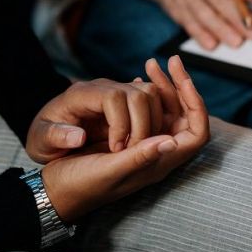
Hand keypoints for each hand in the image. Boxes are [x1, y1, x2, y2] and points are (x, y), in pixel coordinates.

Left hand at [27, 76, 165, 161]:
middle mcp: (103, 87)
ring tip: (137, 149)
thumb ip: (55, 137)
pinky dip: (155, 121)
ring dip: (152, 124)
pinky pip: (152, 102)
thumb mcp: (41, 141)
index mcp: (81, 94)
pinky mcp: (127, 101)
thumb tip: (78, 136)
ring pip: (150, 95)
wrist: (50, 133)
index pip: (114, 97)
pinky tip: (143, 142)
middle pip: (139, 93)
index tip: (115, 150)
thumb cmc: (44, 138)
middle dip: (142, 126)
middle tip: (131, 152)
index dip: (121, 124)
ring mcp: (117, 91)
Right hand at [40, 56, 208, 221]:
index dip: (196, 105)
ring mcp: (144, 144)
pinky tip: (138, 77)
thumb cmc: (79, 185)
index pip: (197, 134)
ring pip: (166, 111)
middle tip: (171, 61)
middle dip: (180, 88)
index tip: (183, 79)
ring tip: (151, 64)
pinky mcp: (129, 136)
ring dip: (162, 87)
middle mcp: (156, 153)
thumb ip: (139, 158)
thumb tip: (171, 141)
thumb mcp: (109, 171)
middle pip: (184, 117)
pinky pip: (147, 111)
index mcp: (157, 164)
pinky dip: (145, 92)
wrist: (55, 189)